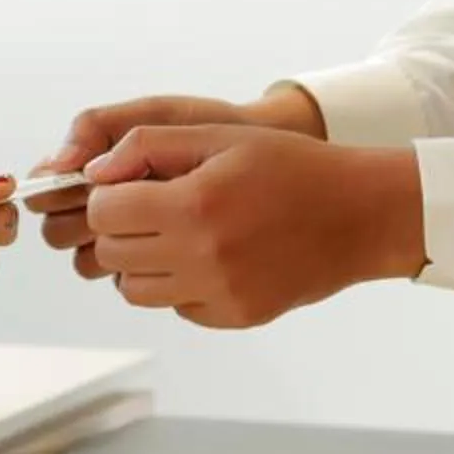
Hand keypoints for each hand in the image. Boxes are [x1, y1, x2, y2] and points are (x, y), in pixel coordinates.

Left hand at [77, 125, 423, 327]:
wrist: (360, 215)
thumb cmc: (289, 166)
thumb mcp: (218, 136)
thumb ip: (146, 146)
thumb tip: (93, 173)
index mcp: (194, 206)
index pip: (103, 213)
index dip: (106, 195)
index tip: (129, 186)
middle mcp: (203, 257)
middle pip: (111, 255)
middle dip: (118, 229)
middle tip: (149, 209)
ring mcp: (221, 294)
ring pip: (134, 291)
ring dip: (140, 262)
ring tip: (174, 233)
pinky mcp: (237, 317)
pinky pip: (177, 307)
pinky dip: (178, 284)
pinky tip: (208, 256)